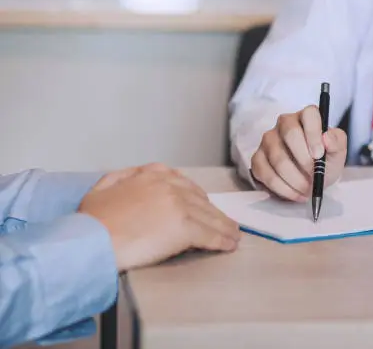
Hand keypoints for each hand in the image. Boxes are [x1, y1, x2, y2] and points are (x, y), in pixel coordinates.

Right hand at [79, 164, 240, 270]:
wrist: (92, 239)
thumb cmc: (91, 219)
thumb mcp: (103, 187)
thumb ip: (124, 178)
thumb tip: (135, 177)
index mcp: (153, 173)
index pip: (185, 185)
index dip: (197, 199)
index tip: (204, 207)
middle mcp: (170, 185)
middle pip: (201, 201)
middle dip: (213, 214)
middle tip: (225, 224)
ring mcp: (180, 205)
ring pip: (209, 217)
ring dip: (224, 227)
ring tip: (233, 235)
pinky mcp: (184, 227)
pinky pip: (210, 234)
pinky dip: (222, 240)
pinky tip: (228, 245)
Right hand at [251, 105, 346, 201]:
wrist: (312, 179)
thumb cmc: (324, 161)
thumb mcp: (337, 153)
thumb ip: (337, 142)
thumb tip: (327, 137)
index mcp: (307, 117)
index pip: (309, 114)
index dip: (314, 134)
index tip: (319, 155)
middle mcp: (285, 123)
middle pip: (290, 133)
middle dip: (304, 159)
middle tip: (314, 175)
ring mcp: (268, 140)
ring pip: (277, 157)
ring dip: (295, 178)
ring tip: (307, 189)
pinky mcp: (257, 158)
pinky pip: (265, 173)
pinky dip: (283, 188)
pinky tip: (295, 193)